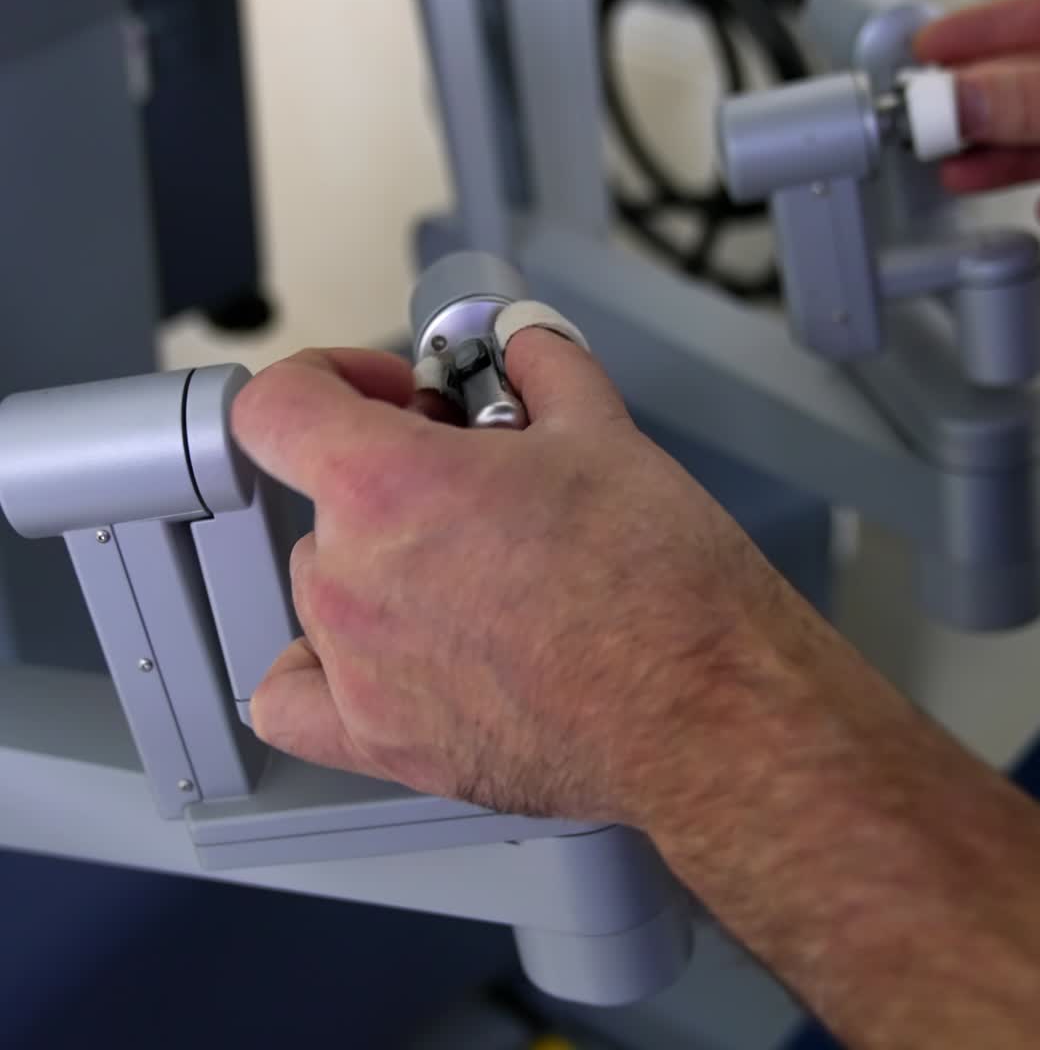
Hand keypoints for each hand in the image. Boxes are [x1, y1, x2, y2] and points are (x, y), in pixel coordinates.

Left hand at [231, 340, 813, 825]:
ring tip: (477, 575)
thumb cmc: (663, 585)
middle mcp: (353, 579)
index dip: (329, 376)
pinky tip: (383, 652)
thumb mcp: (605, 431)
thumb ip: (543, 367)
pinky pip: (294, 699)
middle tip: (484, 490)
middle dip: (399, 478)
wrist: (707, 709)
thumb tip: (525, 348)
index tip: (386, 391)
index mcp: (388, 484)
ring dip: (384, 563)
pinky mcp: (383, 745)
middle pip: (329, 500)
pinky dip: (321, 668)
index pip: (279, 404)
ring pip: (328, 587)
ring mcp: (358, 670)